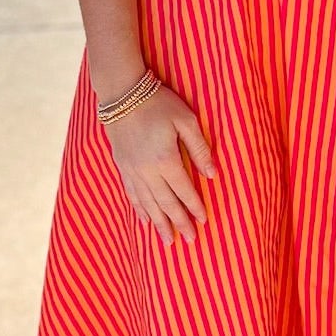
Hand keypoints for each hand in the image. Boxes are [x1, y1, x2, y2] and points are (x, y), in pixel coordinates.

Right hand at [103, 83, 215, 246]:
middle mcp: (147, 171)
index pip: (184, 191)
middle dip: (178, 223)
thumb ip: (199, 148)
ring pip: (148, 204)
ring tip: (167, 241)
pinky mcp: (122, 166)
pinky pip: (132, 194)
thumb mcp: (186, 120)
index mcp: (166, 160)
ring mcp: (132, 171)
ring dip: (159, 224)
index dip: (194, 208)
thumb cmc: (159, 104)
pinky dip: (140, 210)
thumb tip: (212, 175)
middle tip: (189, 241)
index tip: (204, 222)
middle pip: (166, 204)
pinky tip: (145, 220)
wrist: (122, 94)